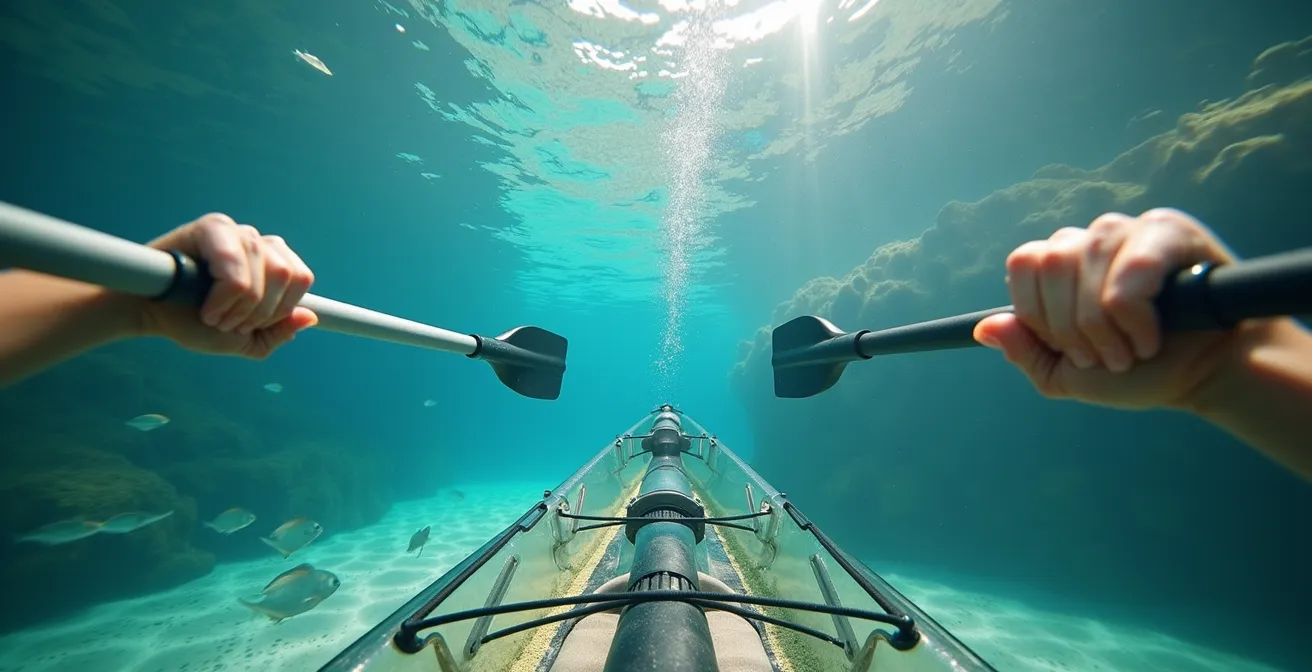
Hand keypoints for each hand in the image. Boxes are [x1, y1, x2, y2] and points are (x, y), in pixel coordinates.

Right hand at [135, 213, 317, 358]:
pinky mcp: (214, 228)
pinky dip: (224, 297)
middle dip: (261, 312)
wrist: (150, 315)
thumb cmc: (194, 322)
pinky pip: (238, 268)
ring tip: (213, 314)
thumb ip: (278, 333)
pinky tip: (206, 305)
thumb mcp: (245, 340)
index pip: (302, 279)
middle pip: (290, 276)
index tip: (250, 325)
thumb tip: (309, 317)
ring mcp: (237, 232)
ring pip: (267, 274)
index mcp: (272, 262)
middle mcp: (258, 242)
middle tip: (229, 321)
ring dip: (239, 309)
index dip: (279, 310)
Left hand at [973, 208, 1244, 410]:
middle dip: (1072, 326)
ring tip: (1134, 349)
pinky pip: (1130, 266)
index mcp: (1060, 266)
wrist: (1203, 376)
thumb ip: (1026, 352)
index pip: (1022, 266)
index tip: (1070, 349)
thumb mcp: (1068, 376)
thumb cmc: (1137, 371)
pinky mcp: (1168, 231)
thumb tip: (984, 328)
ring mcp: (1127, 230)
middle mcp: (1089, 241)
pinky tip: (1154, 333)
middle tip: (1106, 355)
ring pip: (1085, 263)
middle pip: (1048, 264)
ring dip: (1106, 325)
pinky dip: (1134, 311)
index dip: (1039, 314)